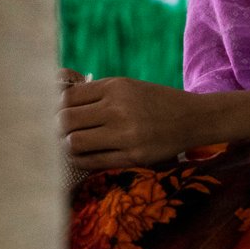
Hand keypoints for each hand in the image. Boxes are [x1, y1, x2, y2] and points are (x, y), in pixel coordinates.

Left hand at [60, 77, 204, 170]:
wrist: (192, 118)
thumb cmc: (153, 101)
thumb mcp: (127, 86)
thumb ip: (93, 91)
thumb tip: (57, 93)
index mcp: (116, 87)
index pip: (68, 97)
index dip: (57, 107)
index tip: (60, 113)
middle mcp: (119, 109)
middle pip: (66, 120)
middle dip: (58, 127)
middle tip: (62, 131)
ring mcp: (126, 135)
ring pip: (74, 143)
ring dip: (68, 145)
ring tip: (72, 144)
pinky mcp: (133, 157)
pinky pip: (92, 162)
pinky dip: (81, 160)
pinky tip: (83, 156)